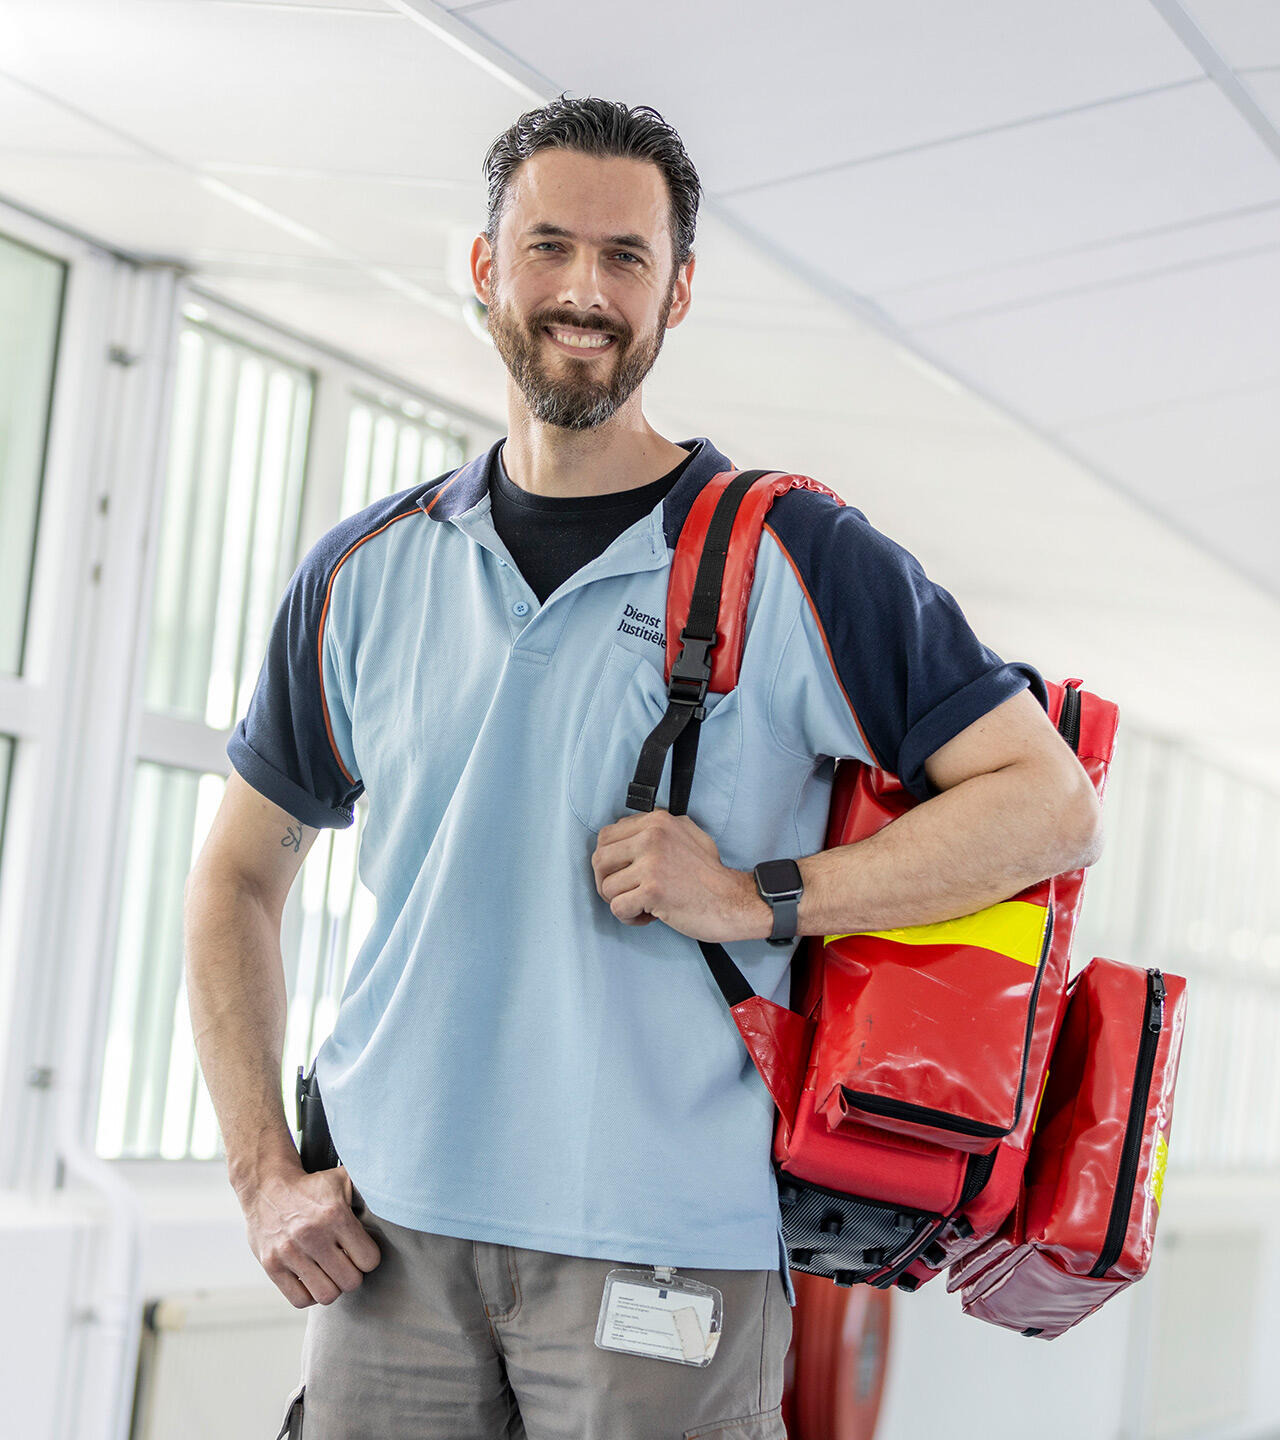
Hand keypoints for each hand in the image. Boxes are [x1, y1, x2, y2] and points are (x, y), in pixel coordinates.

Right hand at [241, 1161, 381, 1308]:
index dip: (368, 1258)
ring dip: (332, 1287)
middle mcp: (311, 1235)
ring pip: (326, 1295)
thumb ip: (370, 1188)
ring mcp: (289, 1253)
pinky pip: (300, 1300)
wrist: (267, 1186)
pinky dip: (309, 1295)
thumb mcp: (343, 1179)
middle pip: (350, 1281)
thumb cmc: (312, 1187)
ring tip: (330, 1272)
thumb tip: (400, 1194)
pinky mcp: (271, 1266)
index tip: (361, 1250)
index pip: (368, 1260)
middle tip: (347, 1263)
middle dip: (353, 1275)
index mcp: (334, 1215)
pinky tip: (312, 1278)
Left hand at [591, 809, 770, 943]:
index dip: (609, 861)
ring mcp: (652, 863)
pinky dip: (629, 918)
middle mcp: (653, 836)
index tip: (623, 874)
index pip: (606, 836)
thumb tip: (626, 834)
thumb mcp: (686, 834)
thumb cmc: (710, 875)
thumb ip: (656, 829)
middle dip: (606, 882)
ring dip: (620, 903)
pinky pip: (617, 908)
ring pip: (606, 887)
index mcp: (657, 821)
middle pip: (599, 859)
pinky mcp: (653, 890)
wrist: (734, 902)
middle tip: (626, 894)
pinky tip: (648, 917)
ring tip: (643, 906)